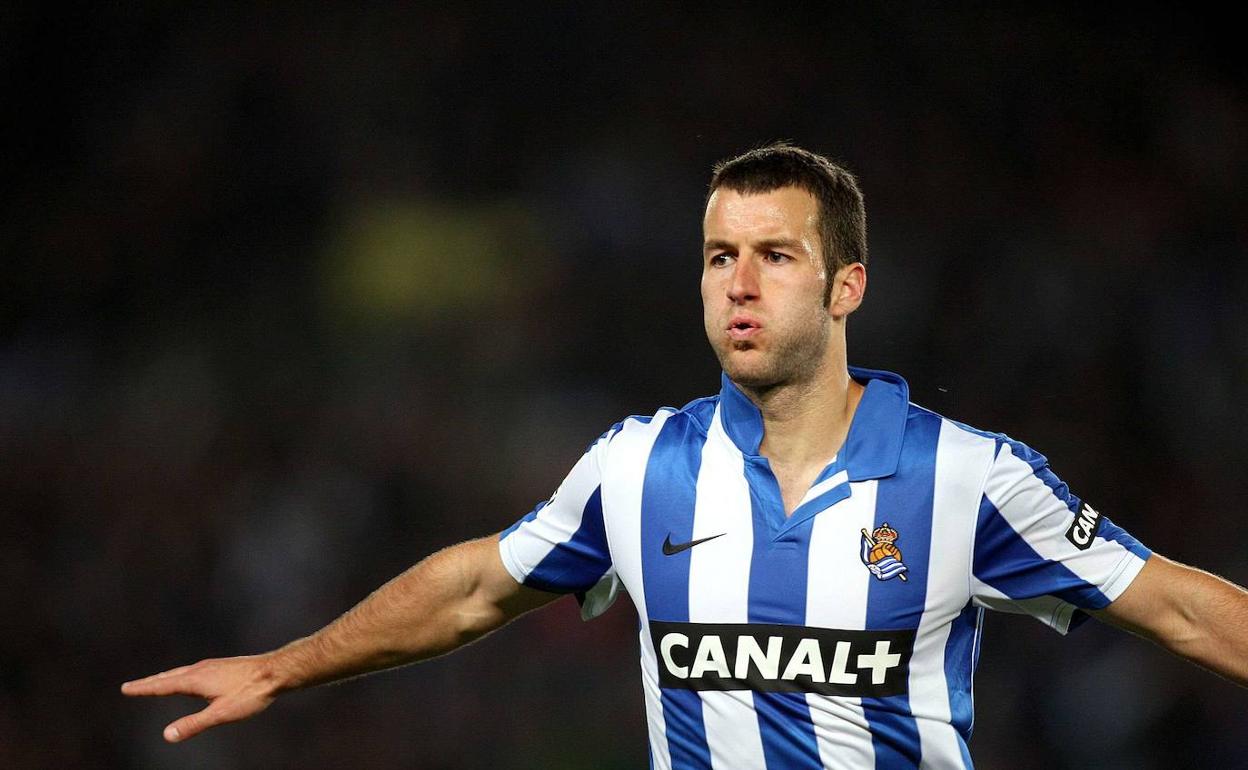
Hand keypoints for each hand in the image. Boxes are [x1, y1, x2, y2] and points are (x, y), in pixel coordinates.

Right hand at [121, 655, 281, 741]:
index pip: (162, 685)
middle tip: (132, 686)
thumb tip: (166, 735)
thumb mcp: (220, 714)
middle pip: (169, 676)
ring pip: (182, 672)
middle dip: (150, 683)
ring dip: (166, 678)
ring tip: (157, 682)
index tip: (125, 688)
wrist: (276, 671)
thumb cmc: (250, 693)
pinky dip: (183, 675)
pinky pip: (195, 671)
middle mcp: (201, 668)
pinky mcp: (223, 666)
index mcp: (195, 679)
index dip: (143, 688)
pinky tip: (191, 679)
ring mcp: (212, 666)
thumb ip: (193, 724)